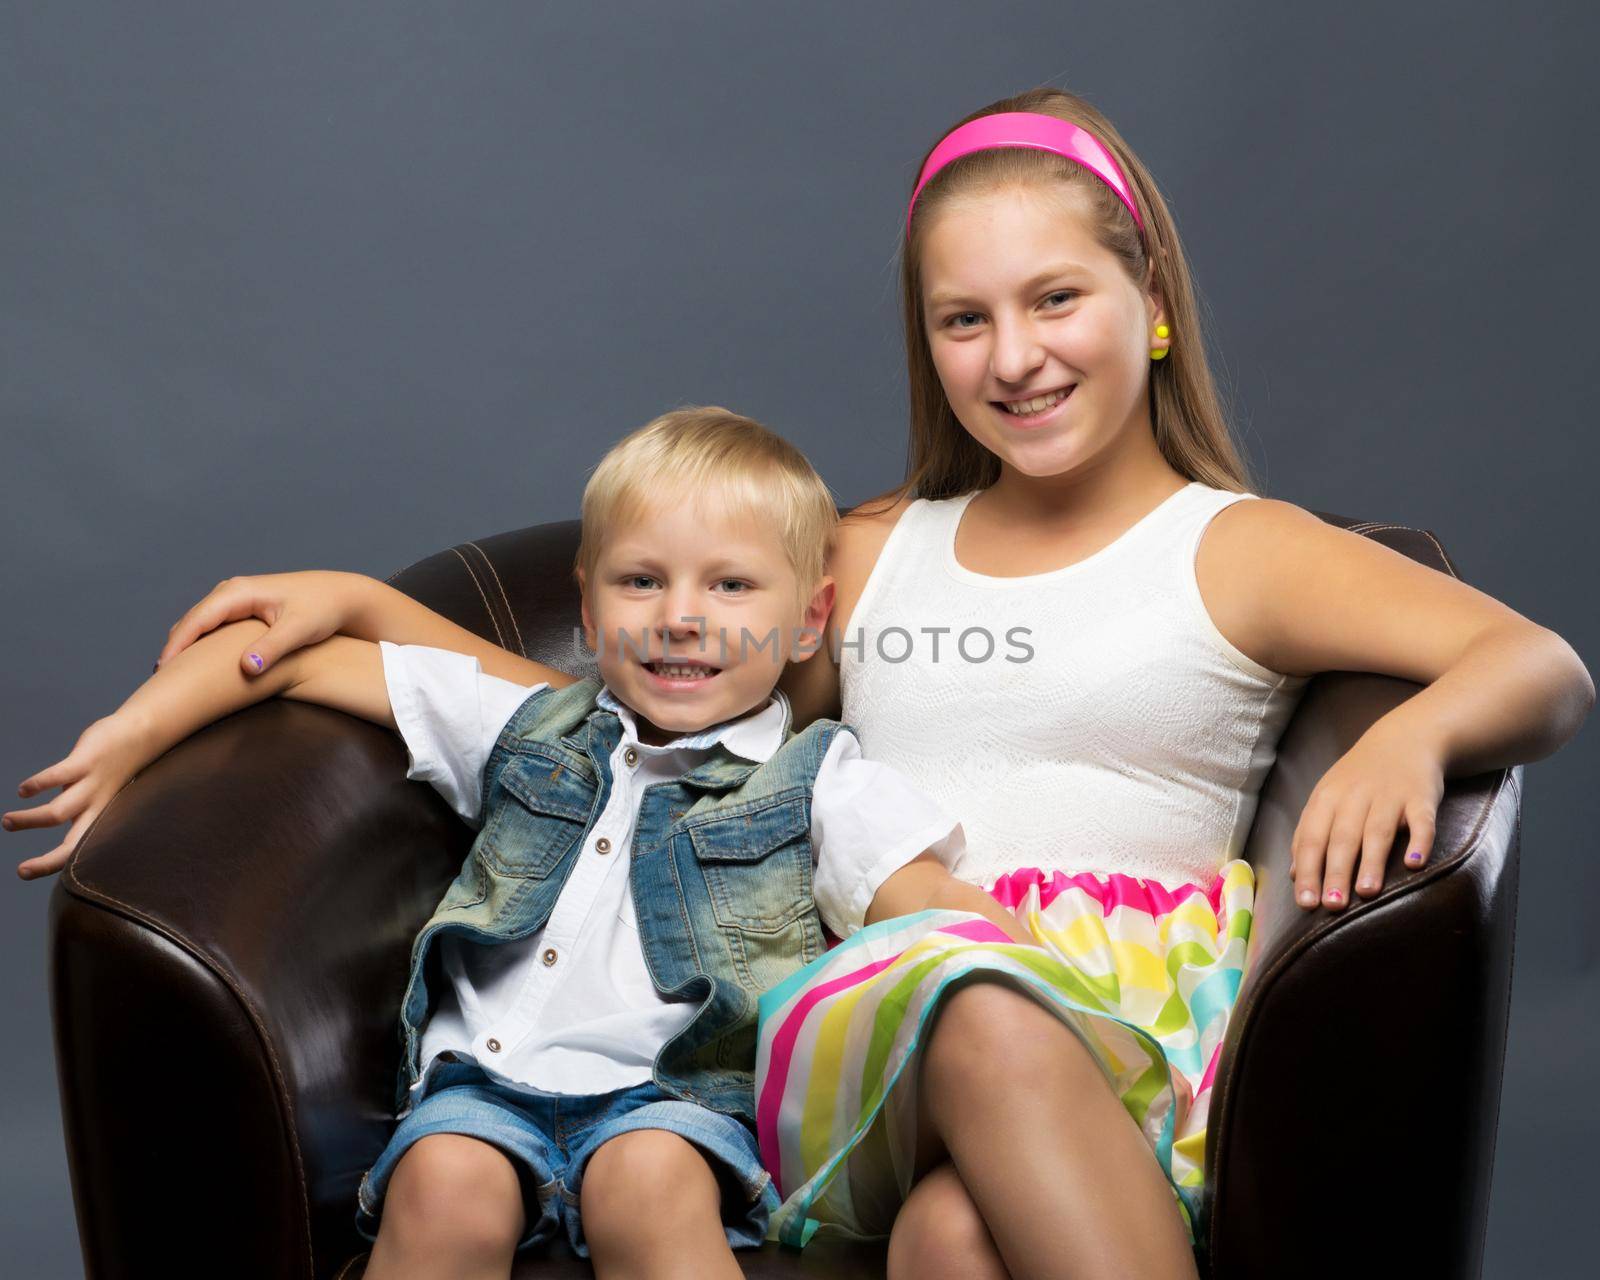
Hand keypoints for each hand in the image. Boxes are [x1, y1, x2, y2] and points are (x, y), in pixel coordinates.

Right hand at [5, 713, 152, 880]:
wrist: (140, 734)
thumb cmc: (112, 767)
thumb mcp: (97, 794)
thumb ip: (77, 807)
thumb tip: (51, 816)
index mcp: (99, 816)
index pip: (78, 850)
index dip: (51, 865)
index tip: (23, 873)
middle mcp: (97, 806)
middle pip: (73, 843)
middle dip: (47, 861)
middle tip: (20, 871)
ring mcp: (92, 784)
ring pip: (58, 812)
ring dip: (30, 820)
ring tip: (7, 821)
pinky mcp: (87, 761)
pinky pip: (59, 776)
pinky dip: (37, 785)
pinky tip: (23, 791)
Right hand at [155, 570, 364, 676]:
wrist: (342, 596)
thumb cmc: (324, 609)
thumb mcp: (300, 629)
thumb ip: (273, 648)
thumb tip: (247, 667)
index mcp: (240, 592)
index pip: (197, 620)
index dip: (178, 646)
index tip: (164, 671)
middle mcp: (232, 591)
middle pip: (191, 622)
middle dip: (175, 649)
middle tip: (160, 683)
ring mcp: (236, 600)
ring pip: (199, 626)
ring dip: (185, 648)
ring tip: (171, 679)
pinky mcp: (242, 609)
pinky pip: (211, 628)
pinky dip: (200, 645)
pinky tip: (195, 668)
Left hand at [1289, 722, 1443, 911]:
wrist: (1404, 738)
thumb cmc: (1358, 778)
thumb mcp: (1327, 797)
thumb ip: (1310, 833)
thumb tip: (1295, 875)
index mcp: (1327, 799)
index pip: (1312, 837)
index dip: (1308, 869)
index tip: (1305, 901)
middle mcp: (1355, 796)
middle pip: (1342, 837)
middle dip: (1335, 872)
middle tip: (1332, 905)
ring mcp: (1389, 795)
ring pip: (1377, 830)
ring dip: (1371, 861)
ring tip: (1366, 892)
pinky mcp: (1421, 797)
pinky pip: (1421, 820)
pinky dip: (1419, 841)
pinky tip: (1414, 863)